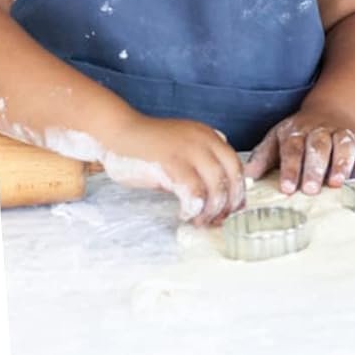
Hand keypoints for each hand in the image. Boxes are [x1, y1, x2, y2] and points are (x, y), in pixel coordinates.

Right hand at [100, 116, 246, 226]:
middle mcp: (204, 141)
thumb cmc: (146, 148)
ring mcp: (188, 151)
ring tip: (199, 221)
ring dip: (210, 209)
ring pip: (215, 186)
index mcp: (209, 137)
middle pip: (230, 176)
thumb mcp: (182, 152)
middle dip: (227, 203)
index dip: (237, 190)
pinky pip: (193, 191)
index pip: (236, 165)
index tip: (232, 210)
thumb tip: (214, 199)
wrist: (117, 134)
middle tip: (217, 221)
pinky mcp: (171, 163)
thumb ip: (198, 167)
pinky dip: (193, 207)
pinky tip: (185, 214)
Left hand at [245, 111, 354, 195]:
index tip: (288, 187)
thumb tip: (247, 176)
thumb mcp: (277, 140)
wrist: (329, 112)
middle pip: (319, 145)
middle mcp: (320, 131)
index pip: (293, 148)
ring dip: (342, 162)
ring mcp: (340, 133)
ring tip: (337, 182)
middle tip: (311, 188)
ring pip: (343, 143)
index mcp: (296, 131)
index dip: (291, 168)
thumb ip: (263, 157)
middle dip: (316, 167)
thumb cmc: (298, 134)